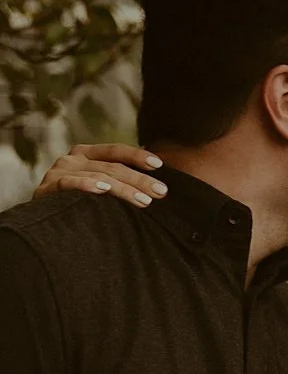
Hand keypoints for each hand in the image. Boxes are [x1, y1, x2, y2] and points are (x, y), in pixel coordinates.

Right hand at [33, 144, 165, 207]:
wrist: (40, 222)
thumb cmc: (76, 205)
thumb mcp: (97, 188)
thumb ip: (117, 182)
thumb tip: (154, 189)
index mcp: (86, 154)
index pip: (115, 151)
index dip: (137, 156)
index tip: (159, 165)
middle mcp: (72, 159)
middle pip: (112, 166)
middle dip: (140, 180)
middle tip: (161, 192)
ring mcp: (59, 172)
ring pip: (98, 177)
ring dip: (123, 189)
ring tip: (144, 201)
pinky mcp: (47, 189)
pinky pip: (69, 185)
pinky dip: (86, 186)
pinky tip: (103, 190)